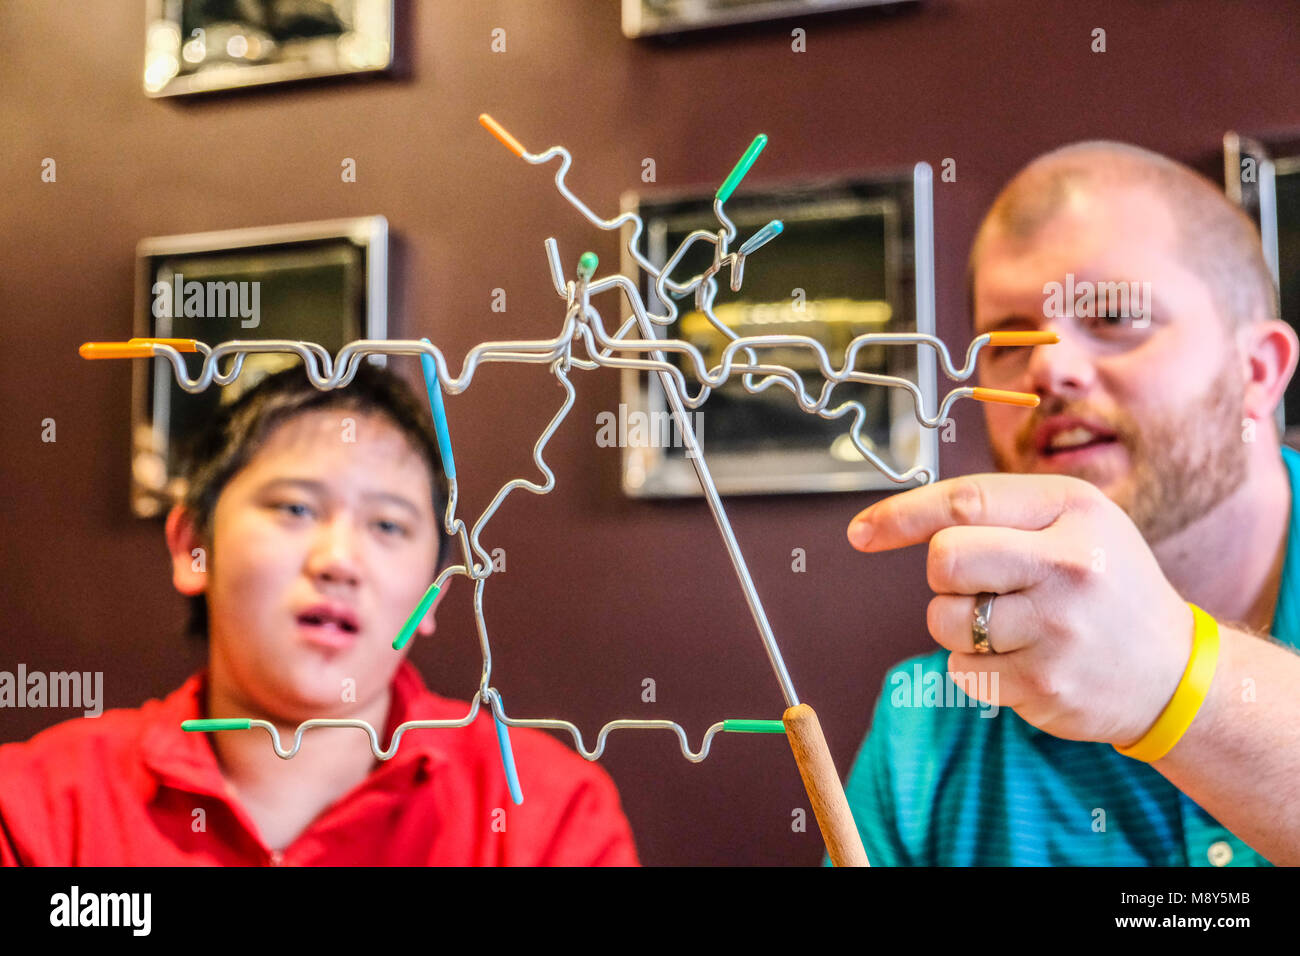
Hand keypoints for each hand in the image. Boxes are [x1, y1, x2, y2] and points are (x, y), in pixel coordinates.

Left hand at [847, 473, 1194, 746]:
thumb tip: (887, 522)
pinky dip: (977, 667)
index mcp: (1074, 510)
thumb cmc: (1104, 585)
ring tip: (1010, 626)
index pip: (964, 502)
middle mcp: (1070, 565)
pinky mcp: (1044, 685)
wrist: (1174, 673)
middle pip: (944, 560)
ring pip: (945, 620)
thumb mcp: (1075, 523)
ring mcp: (1058, 629)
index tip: (860, 533)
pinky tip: (1025, 660)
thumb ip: (998, 512)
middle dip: (943, 576)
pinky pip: (962, 670)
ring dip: (958, 625)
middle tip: (978, 585)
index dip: (900, 516)